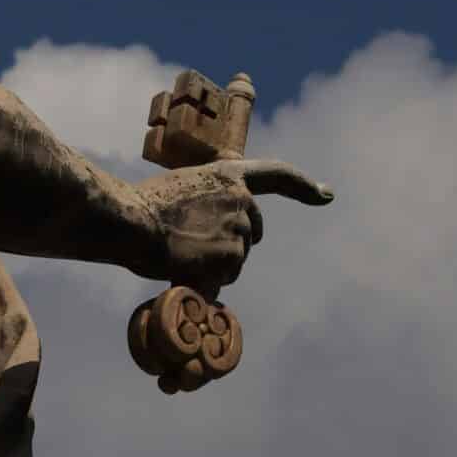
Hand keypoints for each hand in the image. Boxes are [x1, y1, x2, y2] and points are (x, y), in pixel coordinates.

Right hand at [132, 158, 334, 291]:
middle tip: (195, 247)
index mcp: (228, 175)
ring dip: (213, 265)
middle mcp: (242, 199)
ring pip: (236, 260)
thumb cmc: (142, 206)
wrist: (130, 219)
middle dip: (233, 245)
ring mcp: (239, 228)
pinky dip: (206, 281)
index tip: (326, 194)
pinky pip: (224, 279)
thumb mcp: (183, 188)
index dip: (304, 187)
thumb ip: (207, 202)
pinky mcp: (232, 256)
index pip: (277, 176)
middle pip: (253, 232)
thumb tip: (211, 236)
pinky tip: (183, 268)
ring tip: (180, 253)